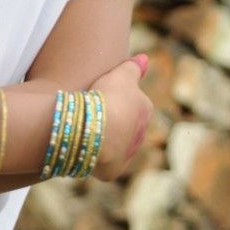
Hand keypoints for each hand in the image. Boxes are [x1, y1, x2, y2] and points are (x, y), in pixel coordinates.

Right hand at [91, 55, 152, 180]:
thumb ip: (134, 67)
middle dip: (114, 121)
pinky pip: (104, 162)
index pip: (134, 102)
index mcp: (145, 110)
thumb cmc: (110, 97)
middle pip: (126, 125)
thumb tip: (145, 59)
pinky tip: (84, 145)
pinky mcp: (113, 170)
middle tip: (94, 112)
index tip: (103, 94)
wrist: (98, 130)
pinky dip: (96, 155)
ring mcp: (127, 154)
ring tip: (87, 129)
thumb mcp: (121, 74)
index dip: (117, 97)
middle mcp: (140, 134)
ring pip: (116, 144)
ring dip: (106, 138)